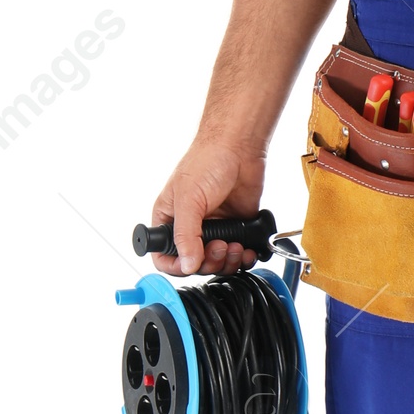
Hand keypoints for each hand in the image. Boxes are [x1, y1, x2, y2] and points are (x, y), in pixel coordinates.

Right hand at [149, 132, 264, 276]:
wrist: (239, 146)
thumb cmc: (206, 161)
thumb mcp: (188, 199)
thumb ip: (186, 235)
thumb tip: (187, 264)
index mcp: (170, 219)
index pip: (164, 256)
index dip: (177, 266)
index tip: (192, 264)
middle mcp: (191, 226)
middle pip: (195, 263)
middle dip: (209, 262)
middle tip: (219, 247)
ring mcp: (215, 228)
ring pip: (218, 262)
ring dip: (228, 261)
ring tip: (235, 245)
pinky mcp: (237, 226)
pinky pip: (240, 253)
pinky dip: (245, 257)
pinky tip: (248, 249)